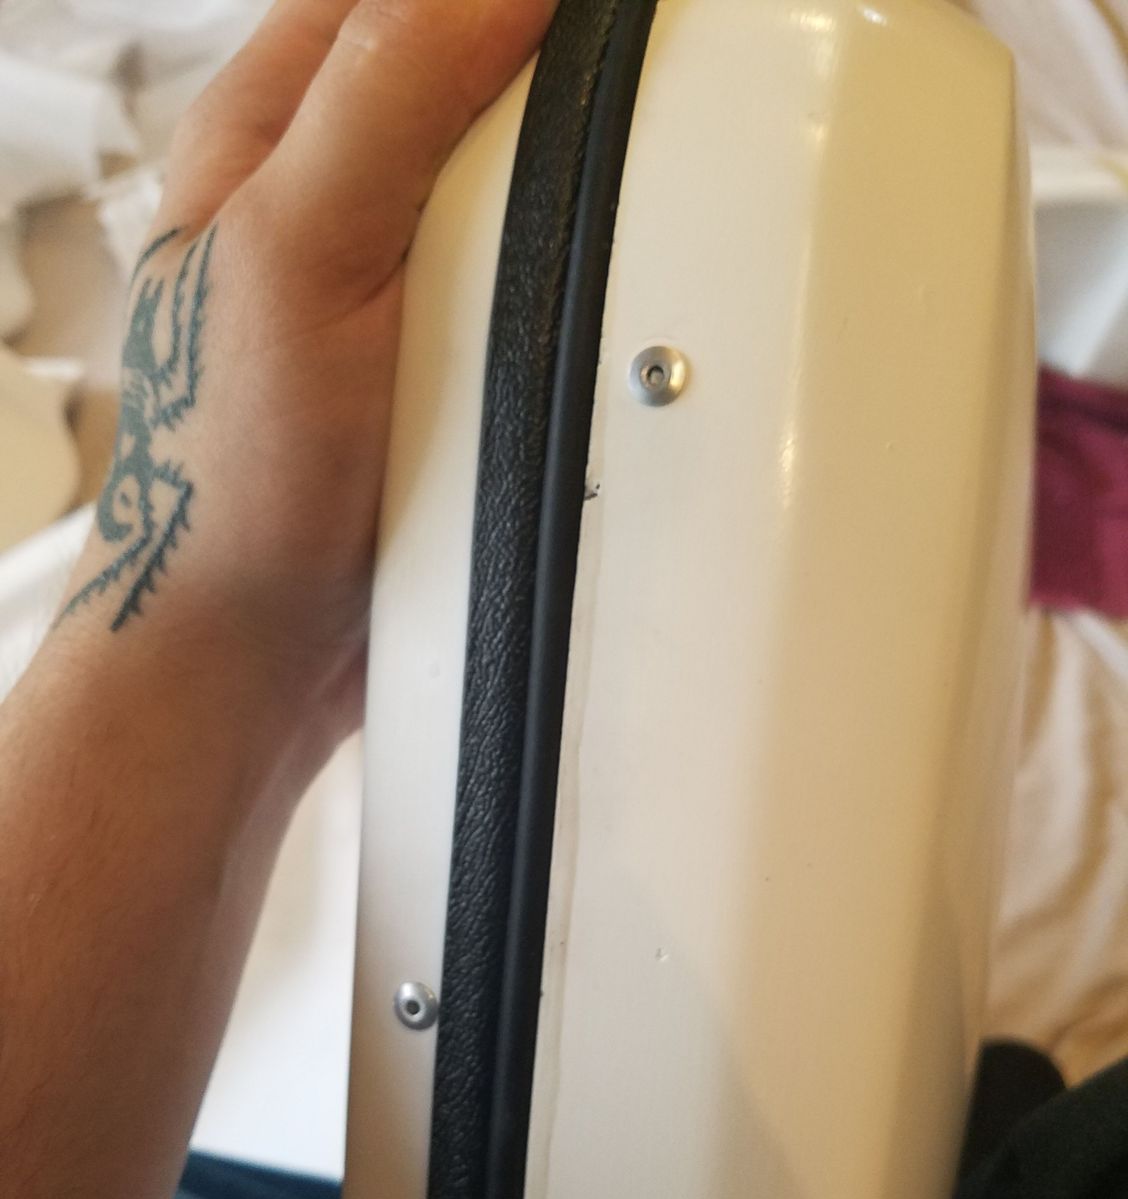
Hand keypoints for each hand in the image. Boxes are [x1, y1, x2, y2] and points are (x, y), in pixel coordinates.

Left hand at [57, 0, 556, 741]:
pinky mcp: (446, 367)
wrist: (263, 643)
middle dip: (553, 100)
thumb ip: (387, 98)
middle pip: (474, 84)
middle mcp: (333, 197)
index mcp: (271, 132)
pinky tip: (591, 321)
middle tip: (616, 130)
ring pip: (514, 195)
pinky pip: (532, 297)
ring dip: (572, 209)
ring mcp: (396, 287)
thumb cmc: (236, 473)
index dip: (499, 9)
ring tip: (615, 229)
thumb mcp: (297, 253)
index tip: (596, 38)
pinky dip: (572, 299)